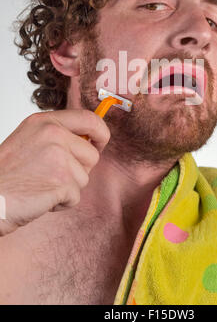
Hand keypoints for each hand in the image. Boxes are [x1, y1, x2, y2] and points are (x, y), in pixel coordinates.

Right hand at [0, 109, 109, 235]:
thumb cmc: (6, 174)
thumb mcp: (29, 139)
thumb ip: (57, 135)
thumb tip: (89, 140)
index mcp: (45, 121)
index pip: (89, 119)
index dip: (101, 133)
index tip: (100, 143)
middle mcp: (53, 134)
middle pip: (92, 154)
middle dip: (79, 169)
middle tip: (53, 175)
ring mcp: (58, 157)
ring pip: (85, 177)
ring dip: (68, 188)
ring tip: (41, 185)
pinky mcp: (61, 181)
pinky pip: (76, 196)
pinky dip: (62, 203)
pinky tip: (40, 197)